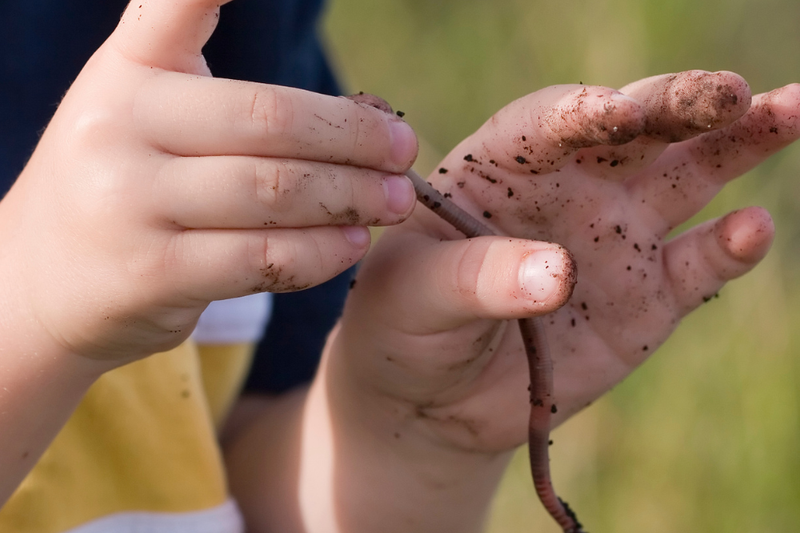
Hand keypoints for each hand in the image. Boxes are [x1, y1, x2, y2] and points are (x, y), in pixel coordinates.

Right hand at [0, 0, 417, 362]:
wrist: (43, 281)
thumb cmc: (126, 187)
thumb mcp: (147, 117)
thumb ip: (233, 103)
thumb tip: (365, 115)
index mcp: (129, 70)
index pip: (178, 3)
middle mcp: (120, 123)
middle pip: (270, 119)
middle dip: (354, 137)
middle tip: (402, 150)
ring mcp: (128, 201)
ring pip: (275, 192)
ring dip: (352, 198)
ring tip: (394, 201)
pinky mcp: (152, 272)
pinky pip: (264, 258)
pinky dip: (322, 253)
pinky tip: (351, 244)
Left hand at [328, 71, 798, 456]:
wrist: (430, 396)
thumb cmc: (403, 324)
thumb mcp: (412, 296)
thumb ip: (475, 277)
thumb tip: (559, 272)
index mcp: (504, 165)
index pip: (552, 120)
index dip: (586, 111)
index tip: (616, 114)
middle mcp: (571, 186)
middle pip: (637, 129)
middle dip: (683, 104)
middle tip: (732, 93)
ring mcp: (616, 237)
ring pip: (688, 177)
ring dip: (740, 144)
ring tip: (790, 111)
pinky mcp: (647, 296)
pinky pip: (697, 264)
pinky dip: (729, 248)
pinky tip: (752, 229)